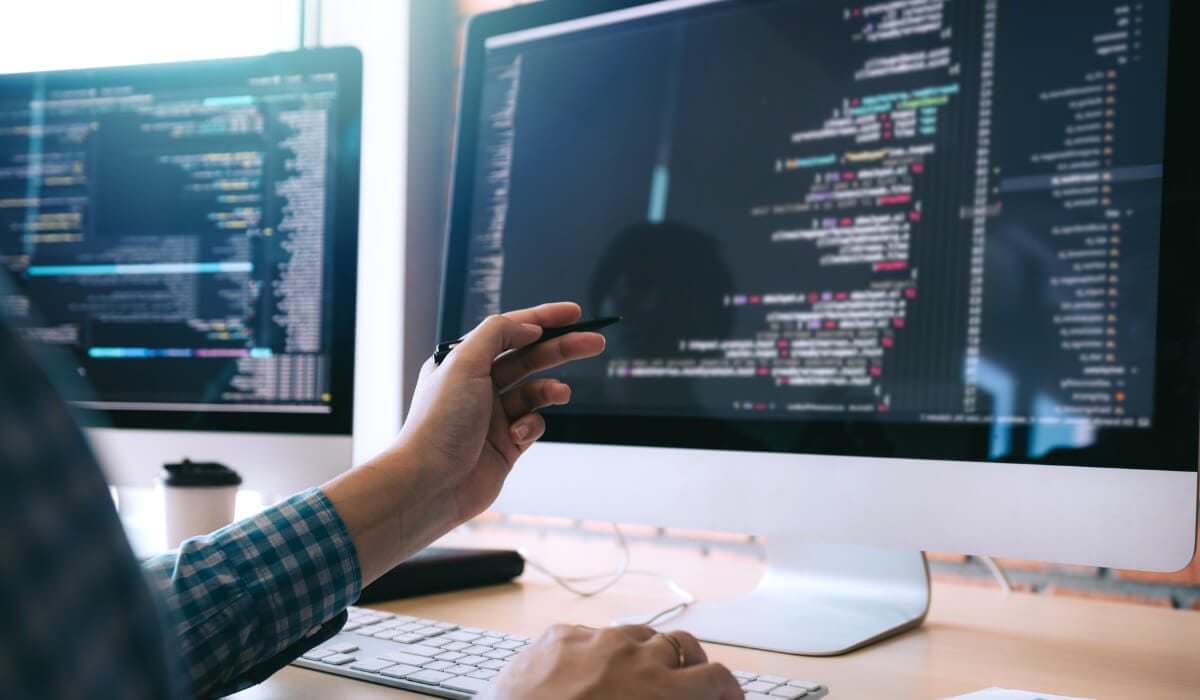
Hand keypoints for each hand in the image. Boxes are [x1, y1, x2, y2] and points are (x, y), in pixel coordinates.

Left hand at [323, 302, 605, 582]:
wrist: (430, 483)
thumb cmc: (439, 423)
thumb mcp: (464, 362)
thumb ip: (498, 333)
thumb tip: (529, 327)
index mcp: (464, 361)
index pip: (509, 330)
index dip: (543, 318)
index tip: (574, 313)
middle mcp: (478, 385)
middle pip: (529, 357)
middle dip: (561, 349)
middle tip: (593, 342)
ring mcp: (493, 415)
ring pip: (535, 392)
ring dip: (550, 389)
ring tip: (561, 394)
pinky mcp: (506, 444)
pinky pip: (533, 425)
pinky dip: (532, 426)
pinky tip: (519, 435)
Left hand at [478, 624, 743, 699]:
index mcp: (661, 691)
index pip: (718, 679)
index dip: (728, 691)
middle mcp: (633, 656)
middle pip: (683, 646)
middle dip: (691, 666)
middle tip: (687, 686)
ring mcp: (594, 639)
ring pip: (637, 635)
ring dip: (644, 654)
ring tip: (635, 678)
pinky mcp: (558, 635)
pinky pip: (590, 635)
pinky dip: (597, 652)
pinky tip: (585, 675)